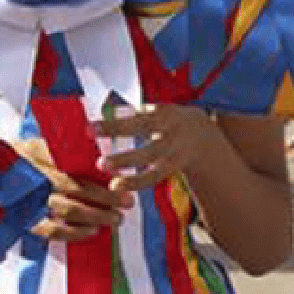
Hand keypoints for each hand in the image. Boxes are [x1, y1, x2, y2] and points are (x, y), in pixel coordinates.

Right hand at [16, 138, 131, 242]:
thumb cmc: (19, 155)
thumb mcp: (37, 143)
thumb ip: (60, 148)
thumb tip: (95, 153)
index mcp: (41, 161)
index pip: (78, 177)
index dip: (104, 187)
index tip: (125, 189)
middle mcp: (38, 183)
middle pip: (77, 195)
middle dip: (106, 203)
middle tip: (127, 205)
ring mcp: (32, 203)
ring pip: (68, 214)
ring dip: (96, 218)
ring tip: (115, 220)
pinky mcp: (28, 219)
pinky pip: (54, 232)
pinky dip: (75, 234)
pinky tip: (92, 232)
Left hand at [93, 105, 215, 192]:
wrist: (204, 137)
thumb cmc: (168, 122)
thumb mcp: (157, 112)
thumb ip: (133, 113)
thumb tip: (98, 108)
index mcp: (162, 111)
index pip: (135, 110)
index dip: (116, 113)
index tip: (93, 117)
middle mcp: (168, 127)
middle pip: (141, 126)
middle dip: (115, 128)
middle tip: (89, 131)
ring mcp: (173, 148)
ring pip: (149, 157)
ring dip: (125, 162)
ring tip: (102, 166)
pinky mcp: (174, 166)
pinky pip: (154, 176)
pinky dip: (135, 181)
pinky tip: (116, 185)